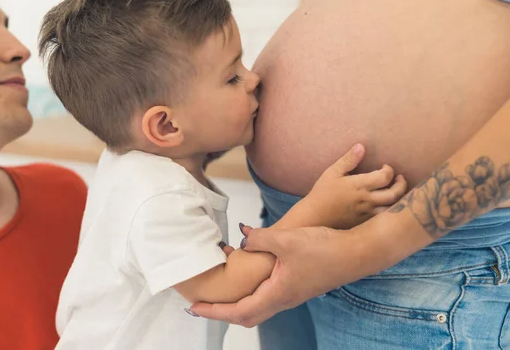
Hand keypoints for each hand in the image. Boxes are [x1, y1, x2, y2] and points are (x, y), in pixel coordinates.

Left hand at [191, 225, 369, 326]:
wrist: (357, 253)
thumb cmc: (324, 249)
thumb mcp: (286, 239)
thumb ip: (259, 239)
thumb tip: (242, 238)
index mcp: (277, 294)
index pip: (238, 312)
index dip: (214, 311)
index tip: (195, 307)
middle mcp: (283, 299)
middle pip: (246, 315)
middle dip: (222, 312)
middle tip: (202, 303)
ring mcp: (292, 293)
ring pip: (257, 306)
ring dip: (237, 301)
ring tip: (220, 289)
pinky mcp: (298, 284)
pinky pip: (268, 294)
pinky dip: (252, 289)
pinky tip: (248, 273)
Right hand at [304, 144, 406, 228]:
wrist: (314, 216)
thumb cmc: (322, 192)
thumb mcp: (332, 172)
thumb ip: (348, 160)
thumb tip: (361, 146)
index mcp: (359, 185)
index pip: (385, 176)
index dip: (389, 170)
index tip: (385, 167)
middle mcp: (366, 200)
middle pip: (394, 193)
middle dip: (401, 184)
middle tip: (399, 178)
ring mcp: (366, 213)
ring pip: (392, 208)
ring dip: (398, 199)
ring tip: (396, 192)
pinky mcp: (364, 223)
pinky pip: (383, 218)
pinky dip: (390, 211)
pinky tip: (387, 205)